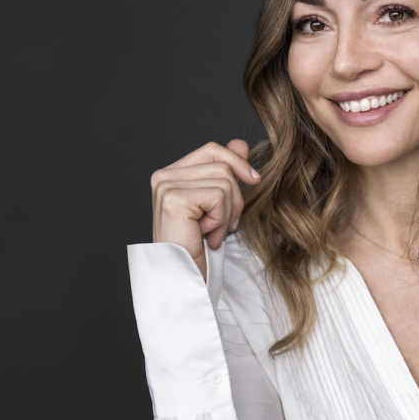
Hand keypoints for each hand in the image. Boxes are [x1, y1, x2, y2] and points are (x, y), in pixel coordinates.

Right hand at [150, 139, 260, 280]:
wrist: (183, 276)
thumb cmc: (198, 245)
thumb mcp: (217, 205)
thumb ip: (225, 172)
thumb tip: (240, 143)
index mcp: (171, 173)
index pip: (212, 149)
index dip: (237, 162)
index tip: (254, 180)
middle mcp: (164, 175)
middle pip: (222, 165)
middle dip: (235, 198)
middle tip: (228, 224)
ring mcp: (166, 185)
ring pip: (224, 181)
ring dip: (227, 213)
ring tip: (212, 233)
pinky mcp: (173, 198)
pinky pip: (218, 197)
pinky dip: (220, 220)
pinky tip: (206, 236)